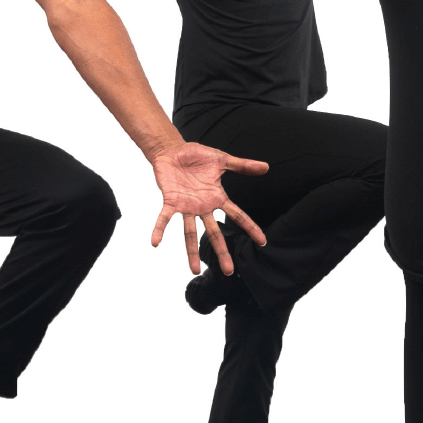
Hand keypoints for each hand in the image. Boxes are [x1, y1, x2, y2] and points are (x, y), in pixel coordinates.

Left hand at [147, 142, 270, 274]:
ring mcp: (187, 207)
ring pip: (190, 233)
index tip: (262, 242)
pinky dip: (159, 229)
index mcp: (217, 198)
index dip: (250, 228)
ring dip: (191, 251)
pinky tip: (155, 242)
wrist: (173, 150)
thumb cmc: (196, 156)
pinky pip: (164, 218)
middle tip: (228, 271)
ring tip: (194, 270)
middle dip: (221, 252)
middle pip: (214, 233)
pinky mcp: (171, 201)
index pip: (237, 216)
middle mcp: (203, 207)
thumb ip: (243, 165)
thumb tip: (267, 167)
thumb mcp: (222, 160)